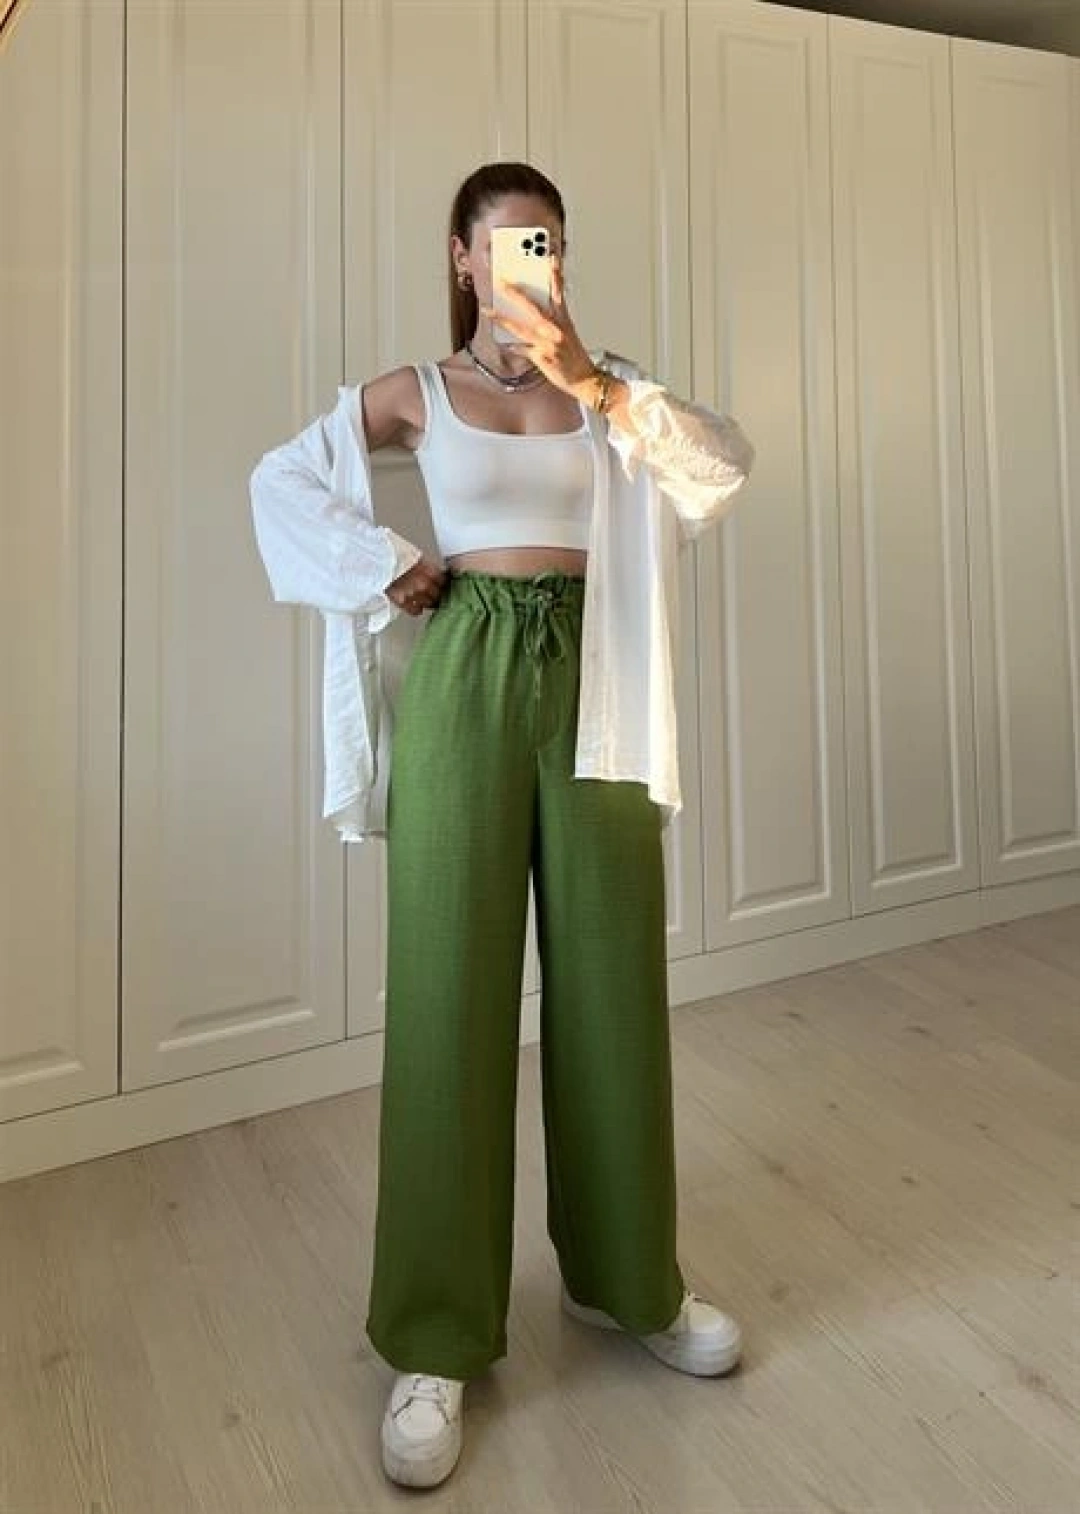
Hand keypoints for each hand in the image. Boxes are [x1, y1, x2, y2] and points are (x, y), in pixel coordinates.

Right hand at [386, 558, 447, 615]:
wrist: (380, 563)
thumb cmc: (398, 559)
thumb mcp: (418, 558)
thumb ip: (430, 569)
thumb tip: (440, 576)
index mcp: (430, 572)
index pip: (444, 583)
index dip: (441, 584)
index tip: (439, 584)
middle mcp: (424, 585)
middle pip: (438, 596)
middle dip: (435, 594)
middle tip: (430, 592)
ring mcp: (414, 595)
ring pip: (428, 605)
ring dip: (425, 602)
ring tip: (420, 597)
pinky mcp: (403, 603)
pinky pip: (416, 611)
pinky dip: (416, 608)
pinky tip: (412, 603)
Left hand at [481, 255, 596, 398]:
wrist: (584, 379)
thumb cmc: (574, 357)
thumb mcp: (568, 334)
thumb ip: (552, 322)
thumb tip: (529, 316)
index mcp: (564, 320)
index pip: (559, 293)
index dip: (555, 275)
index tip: (551, 258)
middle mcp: (555, 329)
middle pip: (532, 306)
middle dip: (514, 292)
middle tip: (501, 281)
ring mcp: (547, 343)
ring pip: (520, 327)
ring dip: (502, 318)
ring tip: (488, 310)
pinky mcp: (541, 357)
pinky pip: (521, 349)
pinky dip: (512, 346)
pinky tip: (503, 342)